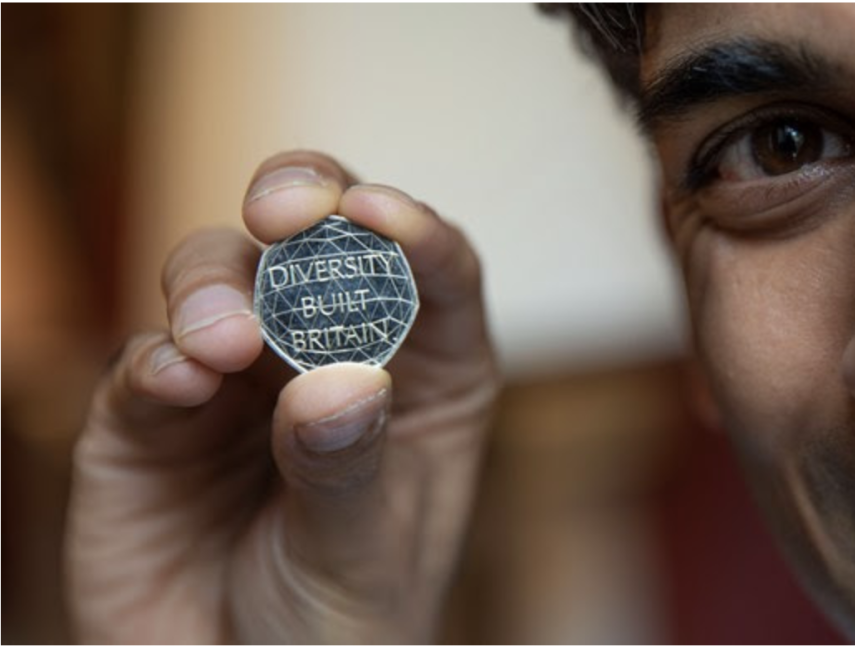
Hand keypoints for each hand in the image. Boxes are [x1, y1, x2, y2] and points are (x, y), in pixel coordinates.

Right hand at [66, 151, 498, 642]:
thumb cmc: (337, 631)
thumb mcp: (362, 558)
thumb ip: (347, 470)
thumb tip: (338, 381)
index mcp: (422, 382)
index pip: (437, 277)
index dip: (413, 230)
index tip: (377, 212)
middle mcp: (329, 357)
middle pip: (322, 242)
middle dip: (302, 202)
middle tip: (281, 210)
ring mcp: (239, 379)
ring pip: (221, 277)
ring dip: (216, 287)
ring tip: (222, 343)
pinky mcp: (154, 414)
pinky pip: (149, 361)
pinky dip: (158, 359)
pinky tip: (177, 382)